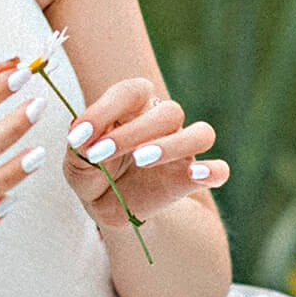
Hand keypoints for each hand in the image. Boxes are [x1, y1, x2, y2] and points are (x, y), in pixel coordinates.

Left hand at [57, 78, 225, 231]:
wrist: (107, 205)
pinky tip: (195, 175)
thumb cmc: (92, 170)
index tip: (79, 135)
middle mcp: (162, 121)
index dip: (105, 109)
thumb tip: (83, 138)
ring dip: (172, 145)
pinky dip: (212, 171)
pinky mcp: (192, 178)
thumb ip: (80, 145)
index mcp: (134, 105)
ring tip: (141, 160)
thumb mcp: (76, 159)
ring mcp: (182, 149)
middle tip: (101, 153)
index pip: (132, 91)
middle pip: (169, 111)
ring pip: (201, 133)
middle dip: (133, 132)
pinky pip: (219, 170)